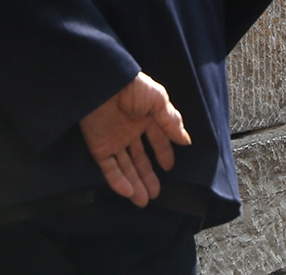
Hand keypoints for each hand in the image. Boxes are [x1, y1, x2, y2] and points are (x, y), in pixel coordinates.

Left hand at [79, 73, 191, 206]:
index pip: (156, 140)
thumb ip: (171, 122)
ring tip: (144, 201)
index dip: (163, 153)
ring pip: (126, 168)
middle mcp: (130, 132)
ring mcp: (114, 141)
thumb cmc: (133, 88)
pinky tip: (129, 193)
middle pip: (140, 159)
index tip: (169, 168)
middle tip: (157, 194)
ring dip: (135, 184)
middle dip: (148, 176)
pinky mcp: (99, 148)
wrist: (103, 85)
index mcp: (145, 118)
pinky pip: (109, 168)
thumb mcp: (159, 101)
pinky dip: (118, 182)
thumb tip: (185, 140)